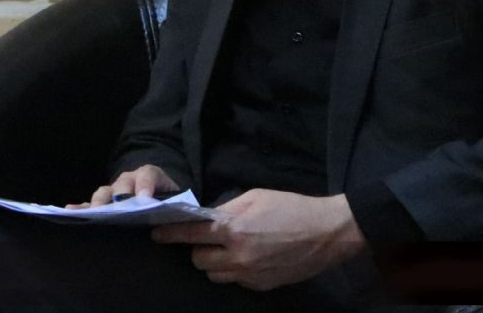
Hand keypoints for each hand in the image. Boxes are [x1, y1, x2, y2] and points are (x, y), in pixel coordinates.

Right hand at [65, 164, 179, 208]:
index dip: (145, 186)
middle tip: (117, 209)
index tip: (144, 200)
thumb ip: (174, 207)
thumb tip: (171, 223)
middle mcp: (129, 181)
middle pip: (121, 185)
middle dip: (119, 196)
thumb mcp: (177, 202)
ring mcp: (114, 191)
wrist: (161, 199)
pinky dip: (80, 208)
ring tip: (94, 213)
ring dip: (98, 203)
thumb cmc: (169, 203)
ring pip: (104, 193)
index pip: (147, 175)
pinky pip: (90, 204)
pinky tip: (70, 210)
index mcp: (150, 177)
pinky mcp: (104, 203)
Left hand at [151, 189, 366, 290]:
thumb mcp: (256, 196)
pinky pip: (235, 281)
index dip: (170, 234)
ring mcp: (250, 275)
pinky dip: (235, 270)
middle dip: (199, 249)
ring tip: (229, 249)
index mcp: (234, 229)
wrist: (327, 233)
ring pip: (214, 274)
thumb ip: (227, 209)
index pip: (191, 234)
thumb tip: (207, 218)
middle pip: (199, 260)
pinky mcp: (261, 286)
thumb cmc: (291, 207)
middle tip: (209, 238)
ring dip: (215, 262)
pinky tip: (249, 257)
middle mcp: (238, 256)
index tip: (155, 233)